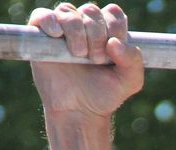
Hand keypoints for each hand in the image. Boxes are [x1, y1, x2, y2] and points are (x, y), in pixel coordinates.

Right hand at [29, 3, 143, 118]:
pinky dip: (50, 22)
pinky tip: (57, 36)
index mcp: (109, 31)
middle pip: (92, 11)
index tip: (112, 53)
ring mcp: (63, 29)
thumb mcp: (130, 81)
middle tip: (95, 60)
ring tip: (78, 55)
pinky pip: (43, 15)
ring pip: (68, 11)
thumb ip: (133, 60)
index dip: (114, 28)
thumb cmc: (104, 94)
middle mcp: (86, 25)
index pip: (114, 13)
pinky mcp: (41, 36)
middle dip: (97, 35)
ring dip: (76, 32)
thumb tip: (114, 42)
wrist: (78, 111)